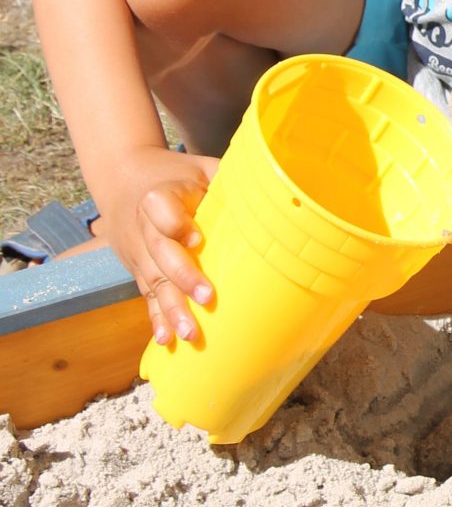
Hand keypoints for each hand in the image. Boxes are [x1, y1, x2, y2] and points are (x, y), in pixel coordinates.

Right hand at [98, 146, 219, 345]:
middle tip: (206, 298)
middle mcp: (143, 225)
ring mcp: (139, 252)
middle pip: (159, 252)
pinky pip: (148, 296)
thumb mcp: (200, 165)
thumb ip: (227, 175)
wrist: (123, 178)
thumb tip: (272, 186)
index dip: (175, 223)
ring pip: (154, 281)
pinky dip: (157, 319)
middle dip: (182, 277)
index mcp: (158, 194)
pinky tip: (167, 340)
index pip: (159, 207)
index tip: (195, 237)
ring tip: (189, 333)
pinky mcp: (139, 270)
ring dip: (171, 309)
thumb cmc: (175, 174)